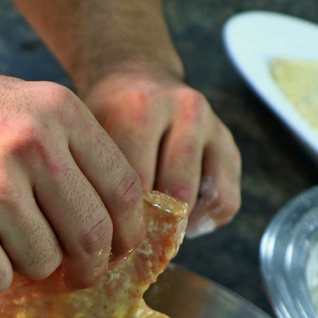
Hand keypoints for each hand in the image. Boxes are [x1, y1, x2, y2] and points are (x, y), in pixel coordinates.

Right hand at [0, 64, 143, 294]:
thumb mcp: (22, 106)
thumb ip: (72, 156)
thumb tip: (117, 232)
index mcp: (58, 112)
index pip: (124, 190)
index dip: (127, 233)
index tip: (118, 251)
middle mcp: (31, 145)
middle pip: (93, 238)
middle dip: (87, 267)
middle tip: (71, 274)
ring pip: (44, 264)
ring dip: (23, 265)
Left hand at [80, 63, 241, 236]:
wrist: (135, 74)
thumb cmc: (105, 114)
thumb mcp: (87, 133)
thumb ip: (93, 174)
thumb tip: (97, 239)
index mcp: (139, 109)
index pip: (135, 183)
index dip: (120, 220)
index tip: (106, 239)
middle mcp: (183, 111)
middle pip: (175, 191)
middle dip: (152, 226)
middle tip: (132, 243)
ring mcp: (212, 125)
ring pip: (205, 198)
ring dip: (180, 224)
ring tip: (157, 233)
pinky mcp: (229, 144)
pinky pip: (226, 200)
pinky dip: (205, 221)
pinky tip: (179, 221)